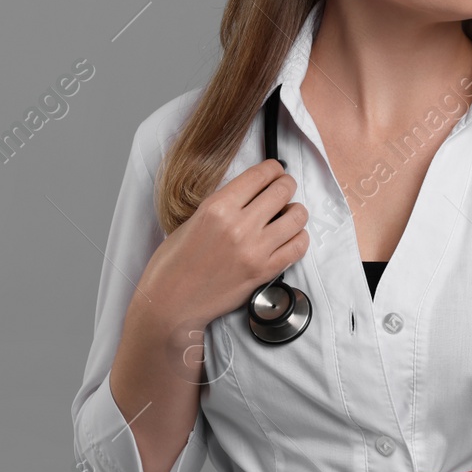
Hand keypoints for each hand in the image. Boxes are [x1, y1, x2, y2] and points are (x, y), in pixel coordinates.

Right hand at [135, 159, 310, 334]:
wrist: (171, 302)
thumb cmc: (174, 264)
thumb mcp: (192, 221)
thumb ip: (224, 206)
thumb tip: (252, 194)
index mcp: (217, 208)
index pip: (260, 175)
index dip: (273, 168)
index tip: (276, 170)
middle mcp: (239, 226)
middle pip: (283, 190)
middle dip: (286, 185)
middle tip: (284, 189)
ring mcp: (255, 250)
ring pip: (297, 216)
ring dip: (296, 211)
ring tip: (288, 214)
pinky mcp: (265, 271)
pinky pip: (299, 246)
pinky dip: (299, 237)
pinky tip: (290, 236)